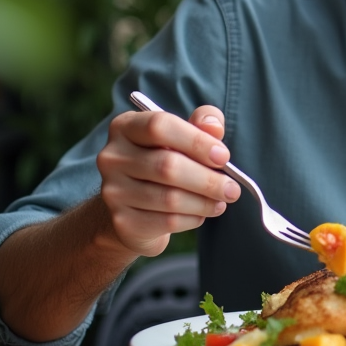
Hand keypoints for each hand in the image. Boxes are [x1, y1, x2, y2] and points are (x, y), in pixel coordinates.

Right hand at [95, 106, 240, 256]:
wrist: (134, 207)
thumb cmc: (164, 162)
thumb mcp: (183, 136)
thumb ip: (201, 124)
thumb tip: (213, 126)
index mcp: (125, 126)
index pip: (159, 126)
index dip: (196, 141)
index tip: (223, 156)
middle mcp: (112, 157)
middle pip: (166, 165)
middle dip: (208, 179)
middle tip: (233, 188)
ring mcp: (113, 191)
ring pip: (169, 198)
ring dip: (204, 201)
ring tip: (222, 201)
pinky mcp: (122, 222)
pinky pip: (167, 221)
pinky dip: (193, 218)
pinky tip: (203, 213)